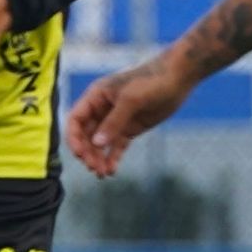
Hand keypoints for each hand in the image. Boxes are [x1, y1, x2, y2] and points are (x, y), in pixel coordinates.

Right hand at [66, 51, 195, 176]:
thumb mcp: (131, 100)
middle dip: (87, 152)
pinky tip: (112, 170)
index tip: (79, 154)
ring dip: (98, 158)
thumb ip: (113, 122)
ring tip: (103, 173)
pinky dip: (113, 158)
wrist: (177, 77)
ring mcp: (116, 120)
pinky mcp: (130, 128)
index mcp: (96, 96)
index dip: (74, 138)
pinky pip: (116, 146)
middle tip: (94, 168)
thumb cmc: (152, 81)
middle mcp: (102, 109)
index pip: (76, 119)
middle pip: (86, 135)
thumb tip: (97, 143)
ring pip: (100, 143)